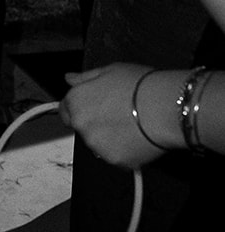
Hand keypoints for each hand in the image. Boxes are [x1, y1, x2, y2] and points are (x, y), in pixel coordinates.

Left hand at [60, 63, 176, 167]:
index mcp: (77, 101)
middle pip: (83, 127)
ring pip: (98, 144)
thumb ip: (85, 78)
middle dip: (96, 123)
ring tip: (132, 125)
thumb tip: (69, 79)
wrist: (166, 108)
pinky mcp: (114, 160)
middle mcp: (81, 125)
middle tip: (120, 114)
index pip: (65, 110)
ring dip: (109, 138)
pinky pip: (115, 156)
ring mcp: (96, 145)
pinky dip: (124, 150)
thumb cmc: (141, 86)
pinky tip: (139, 137)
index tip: (94, 108)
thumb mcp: (110, 70)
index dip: (80, 108)